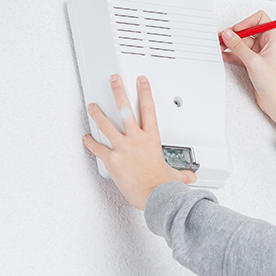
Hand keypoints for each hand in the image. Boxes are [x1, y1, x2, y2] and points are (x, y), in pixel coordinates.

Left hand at [83, 74, 195, 209]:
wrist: (155, 195)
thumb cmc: (163, 186)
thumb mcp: (176, 176)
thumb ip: (182, 174)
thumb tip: (190, 177)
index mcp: (151, 140)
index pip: (149, 109)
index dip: (145, 92)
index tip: (141, 81)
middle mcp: (136, 140)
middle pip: (125, 109)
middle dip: (118, 91)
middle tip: (114, 80)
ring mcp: (123, 148)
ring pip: (106, 125)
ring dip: (97, 114)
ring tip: (91, 106)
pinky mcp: (113, 160)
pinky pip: (97, 149)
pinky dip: (90, 143)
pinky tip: (85, 138)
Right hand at [220, 11, 275, 133]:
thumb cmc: (274, 84)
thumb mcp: (254, 62)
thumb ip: (239, 47)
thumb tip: (229, 35)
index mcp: (273, 39)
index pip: (260, 19)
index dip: (247, 22)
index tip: (237, 30)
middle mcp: (266, 44)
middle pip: (247, 31)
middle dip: (234, 34)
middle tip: (222, 38)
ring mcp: (259, 54)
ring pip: (241, 43)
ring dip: (230, 45)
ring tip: (219, 47)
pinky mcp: (253, 63)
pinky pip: (240, 54)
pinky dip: (231, 54)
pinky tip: (223, 55)